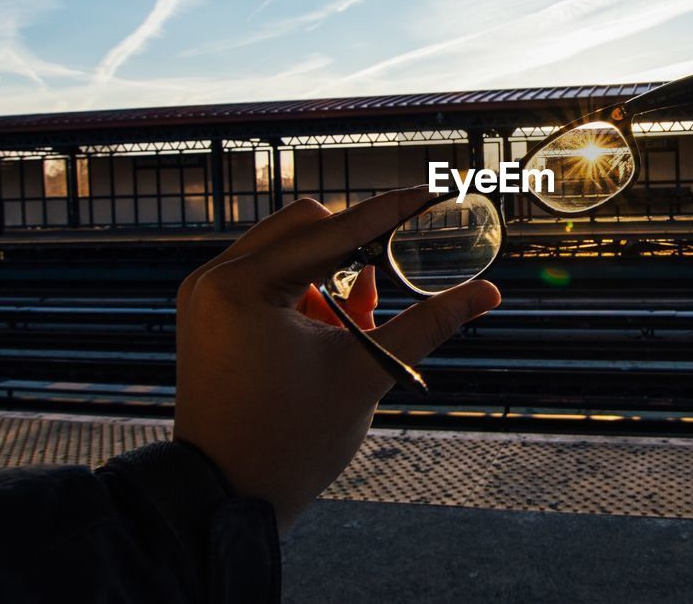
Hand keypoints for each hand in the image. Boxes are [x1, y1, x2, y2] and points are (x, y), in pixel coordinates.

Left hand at [172, 187, 500, 532]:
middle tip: (393, 269)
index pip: (334, 230)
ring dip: (330, 271)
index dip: (390, 211)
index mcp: (242, 286)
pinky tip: (331, 326)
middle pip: (305, 225)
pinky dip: (305, 290)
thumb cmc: (290, 443)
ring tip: (356, 321)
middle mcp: (214, 278)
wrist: (224, 499)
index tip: (431, 193)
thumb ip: (428, 324)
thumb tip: (487, 293)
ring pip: (287, 249)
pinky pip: (267, 276)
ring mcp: (205, 295)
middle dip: (355, 245)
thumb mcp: (366, 374)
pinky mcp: (209, 314)